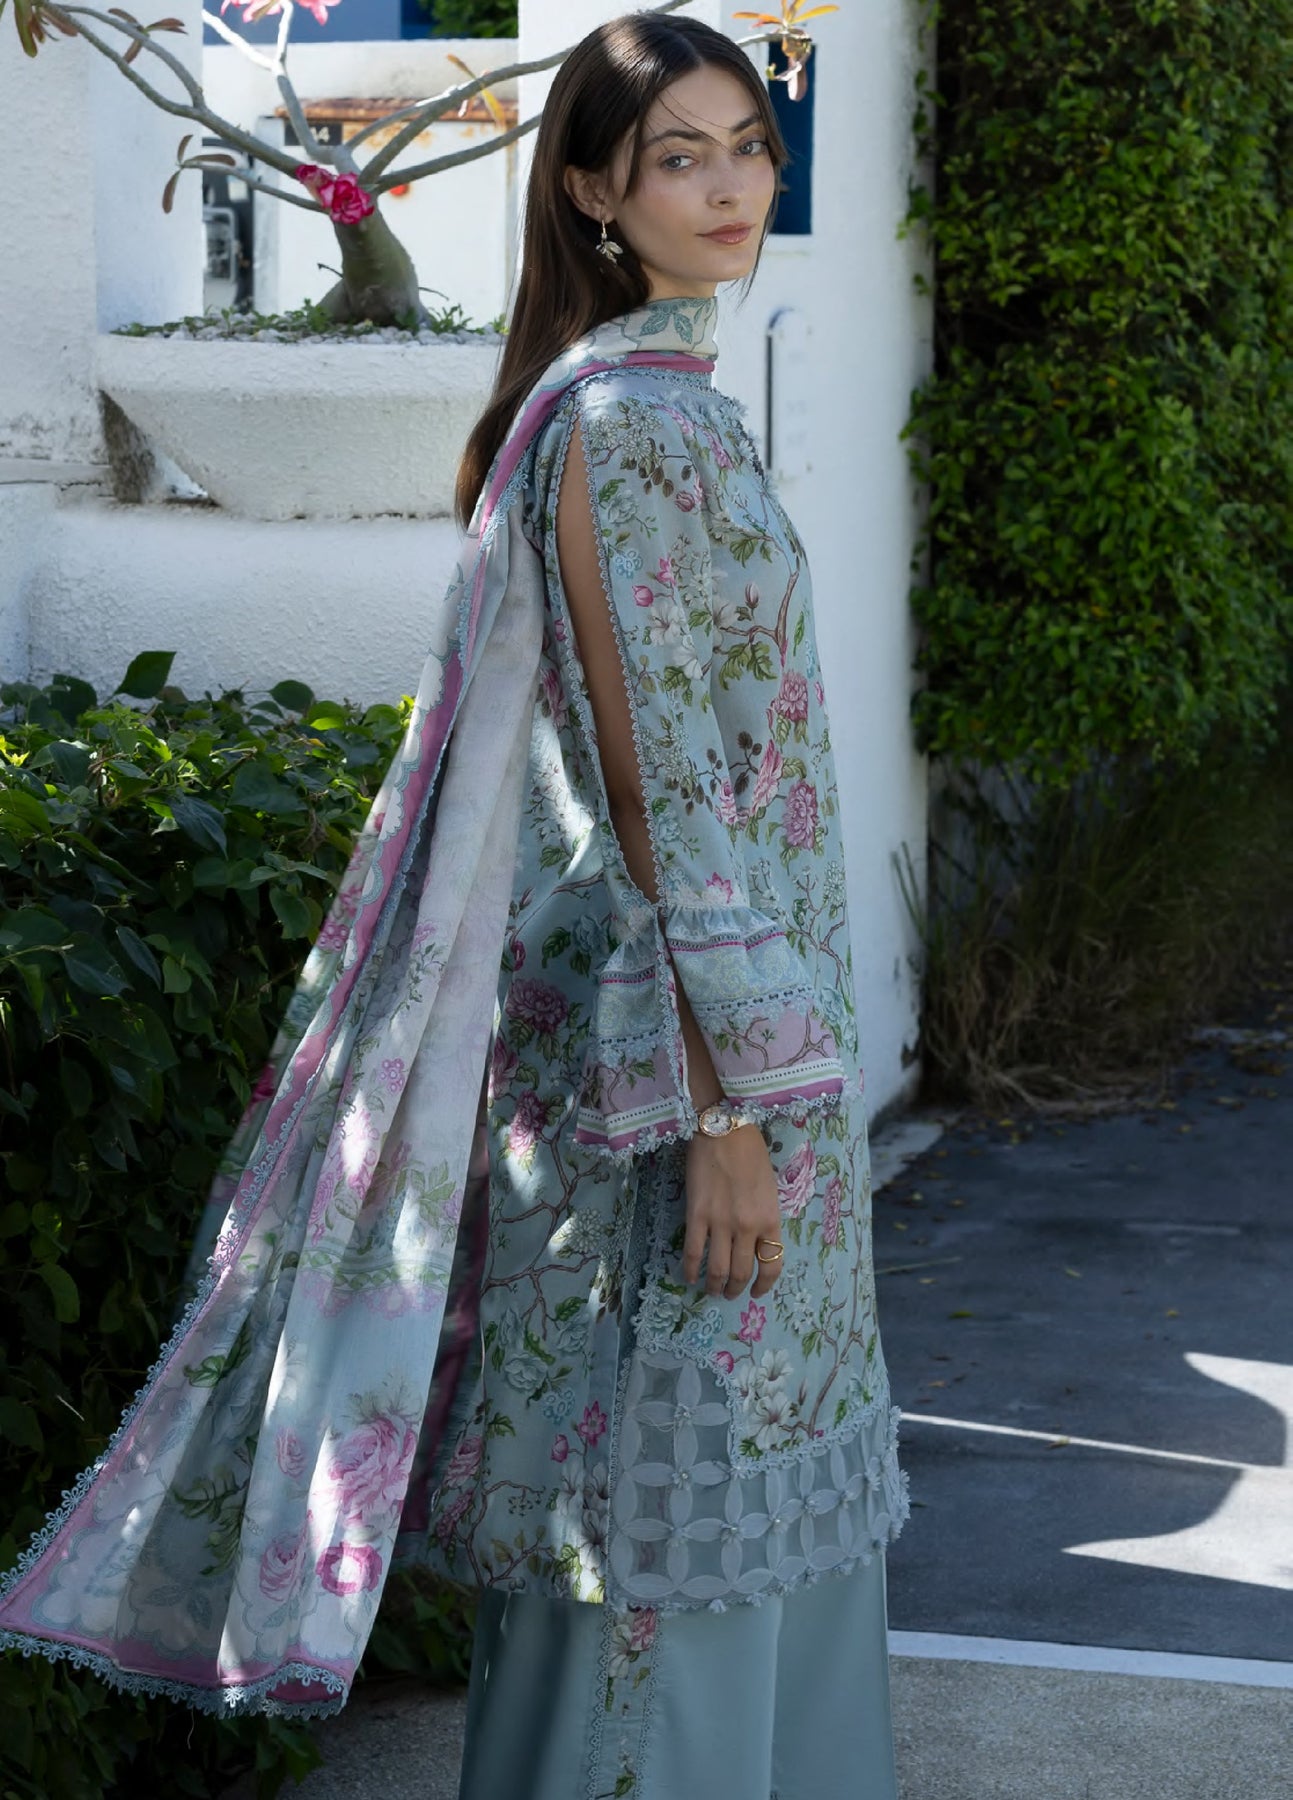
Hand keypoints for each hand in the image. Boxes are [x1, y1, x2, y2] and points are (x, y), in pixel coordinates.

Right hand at [682, 1124, 783, 1301]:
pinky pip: (693, 1252)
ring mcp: (721, 1223)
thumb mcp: (770, 1190)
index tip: (756, 1292)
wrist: (725, 1130)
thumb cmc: (752, 1154)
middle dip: (736, 1289)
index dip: (764, 1285)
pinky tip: (689, 1277)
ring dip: (715, 1285)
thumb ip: (765, 1218)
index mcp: (771, 1220)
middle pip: (742, 1272)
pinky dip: (691, 1269)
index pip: (773, 1265)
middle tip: (730, 1294)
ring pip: (718, 1269)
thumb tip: (755, 1243)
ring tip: (712, 1290)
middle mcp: (748, 1227)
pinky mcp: (697, 1216)